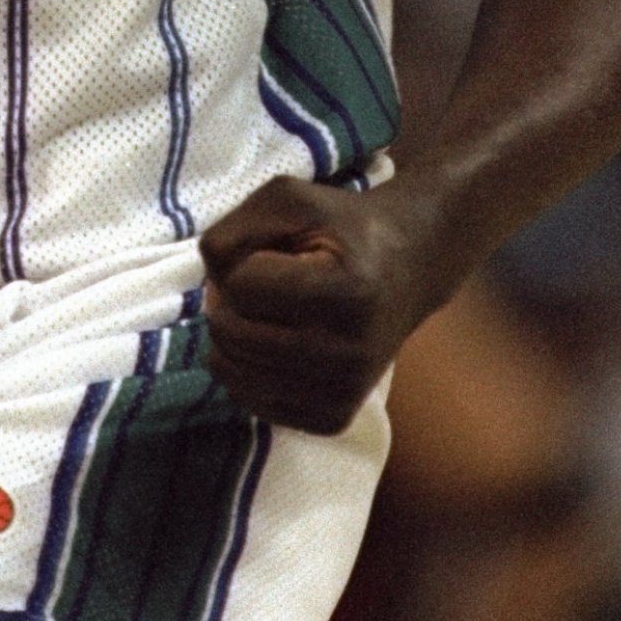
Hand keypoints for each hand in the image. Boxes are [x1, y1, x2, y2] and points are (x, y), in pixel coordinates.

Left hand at [201, 174, 438, 432]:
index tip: (271, 254)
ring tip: (263, 311)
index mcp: (349, 292)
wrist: (410, 267)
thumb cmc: (343, 228)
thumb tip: (210, 286)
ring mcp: (344, 393)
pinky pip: (250, 402)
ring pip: (232, 374)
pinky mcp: (334, 420)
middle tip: (255, 283)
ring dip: (231, 335)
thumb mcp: (289, 200)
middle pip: (231, 333)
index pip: (241, 286)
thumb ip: (234, 230)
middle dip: (226, 301)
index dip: (242, 261)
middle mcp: (351, 353)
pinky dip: (246, 370)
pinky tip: (274, 343)